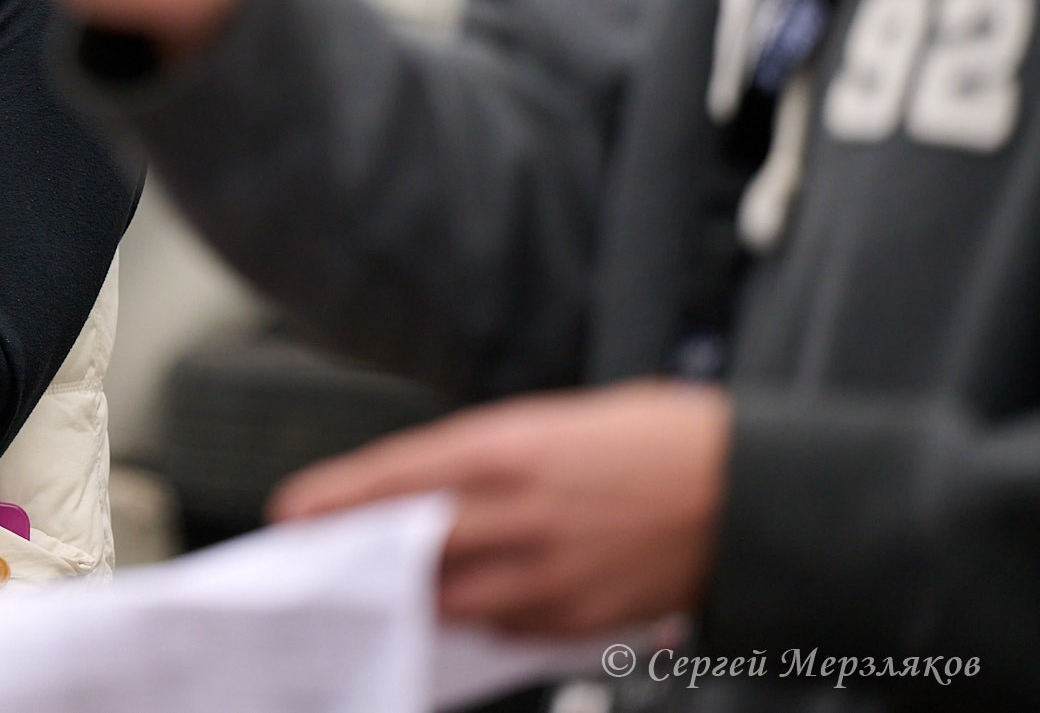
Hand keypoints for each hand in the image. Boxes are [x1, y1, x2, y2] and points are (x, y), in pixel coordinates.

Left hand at [268, 381, 731, 635]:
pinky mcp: (579, 614)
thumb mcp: (558, 421)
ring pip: (450, 597)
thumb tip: (435, 483)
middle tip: (323, 559)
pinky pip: (505, 625)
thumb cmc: (663, 439)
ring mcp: (548, 570)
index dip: (336, 497)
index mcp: (507, 448)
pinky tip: (468, 603)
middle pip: (410, 545)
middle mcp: (518, 511)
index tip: (294, 510)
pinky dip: (479, 614)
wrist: (753, 491)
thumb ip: (491, 456)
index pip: (395, 476)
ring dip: (416, 593)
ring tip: (389, 586)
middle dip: (360, 555)